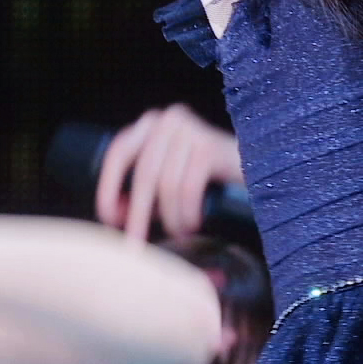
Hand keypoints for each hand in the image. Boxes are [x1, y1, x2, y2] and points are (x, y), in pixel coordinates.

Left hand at [95, 105, 244, 241]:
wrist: (254, 167)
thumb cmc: (205, 177)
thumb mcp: (166, 176)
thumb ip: (141, 188)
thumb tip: (118, 215)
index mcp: (151, 124)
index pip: (118, 153)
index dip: (109, 188)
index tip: (110, 219)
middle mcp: (168, 120)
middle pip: (143, 173)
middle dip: (138, 213)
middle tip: (136, 244)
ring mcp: (190, 129)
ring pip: (166, 184)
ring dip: (171, 217)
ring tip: (179, 231)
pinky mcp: (209, 145)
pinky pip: (187, 188)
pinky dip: (187, 212)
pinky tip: (193, 222)